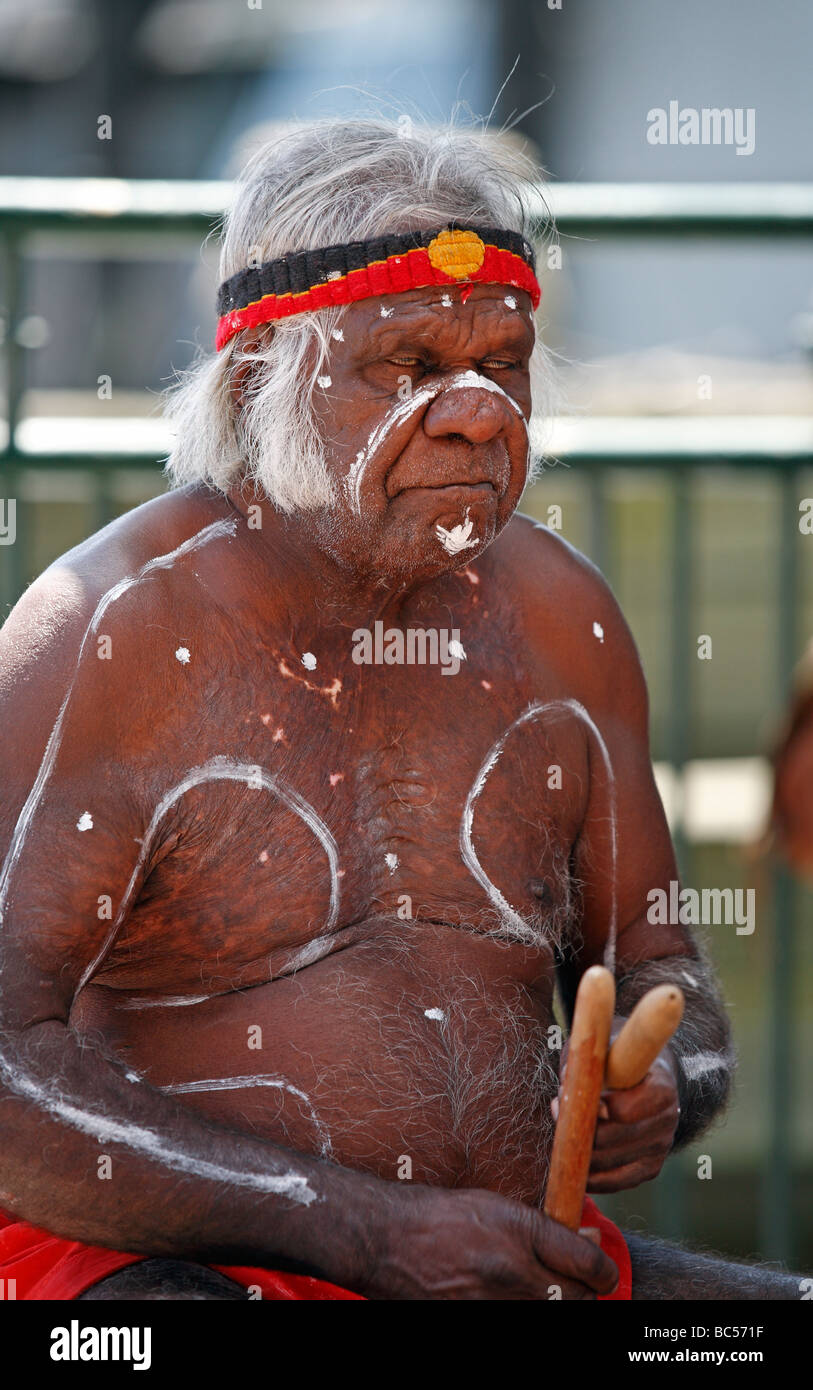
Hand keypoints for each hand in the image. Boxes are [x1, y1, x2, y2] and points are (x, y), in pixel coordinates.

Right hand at [362, 1184, 618, 1299]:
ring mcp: (494, 1305)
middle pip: (578, 1299)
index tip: (601, 1270)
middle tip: (574, 1280)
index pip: (589, 1265)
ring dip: (553, 1303)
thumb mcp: (496, 1205)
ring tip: (535, 1288)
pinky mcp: (477, 1323)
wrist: (386, 1240)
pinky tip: (511, 1298)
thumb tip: (588, 1242)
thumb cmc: (439, 1215)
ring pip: (551, 1314)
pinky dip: (523, 1311)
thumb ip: (543, 1227)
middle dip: (582, 1290)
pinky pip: (518, 1322)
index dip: (603, 1270)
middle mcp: (512, 1272)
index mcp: (519, 1232)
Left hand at [554, 1016, 679, 1192]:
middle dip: (576, 1131)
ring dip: (578, 1153)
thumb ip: (585, 1067)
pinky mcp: (651, 1167)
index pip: (621, 1111)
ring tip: (562, 1131)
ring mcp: (661, 1147)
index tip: (564, 1094)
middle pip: (610, 1141)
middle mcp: (667, 1120)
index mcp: (661, 1089)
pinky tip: (572, 1163)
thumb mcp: (606, 1049)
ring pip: (608, 1164)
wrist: (648, 1074)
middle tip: (557, 1111)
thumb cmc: (620, 1058)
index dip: (589, 1109)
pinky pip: (616, 1182)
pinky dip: (590, 1177)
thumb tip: (565, 1094)